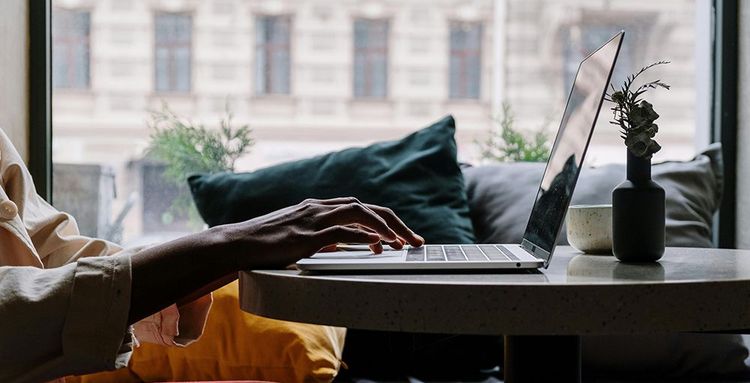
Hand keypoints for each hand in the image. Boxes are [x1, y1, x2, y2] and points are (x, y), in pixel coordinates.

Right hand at [215, 197, 423, 268]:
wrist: (236, 244)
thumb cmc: (264, 243)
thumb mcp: (298, 237)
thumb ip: (321, 237)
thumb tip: (343, 245)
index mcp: (318, 207)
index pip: (360, 207)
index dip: (385, 220)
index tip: (402, 236)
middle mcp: (319, 208)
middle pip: (367, 207)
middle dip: (395, 222)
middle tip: (415, 240)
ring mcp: (312, 220)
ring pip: (358, 213)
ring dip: (385, 227)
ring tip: (402, 243)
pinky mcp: (305, 236)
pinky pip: (340, 232)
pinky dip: (362, 236)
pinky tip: (377, 244)